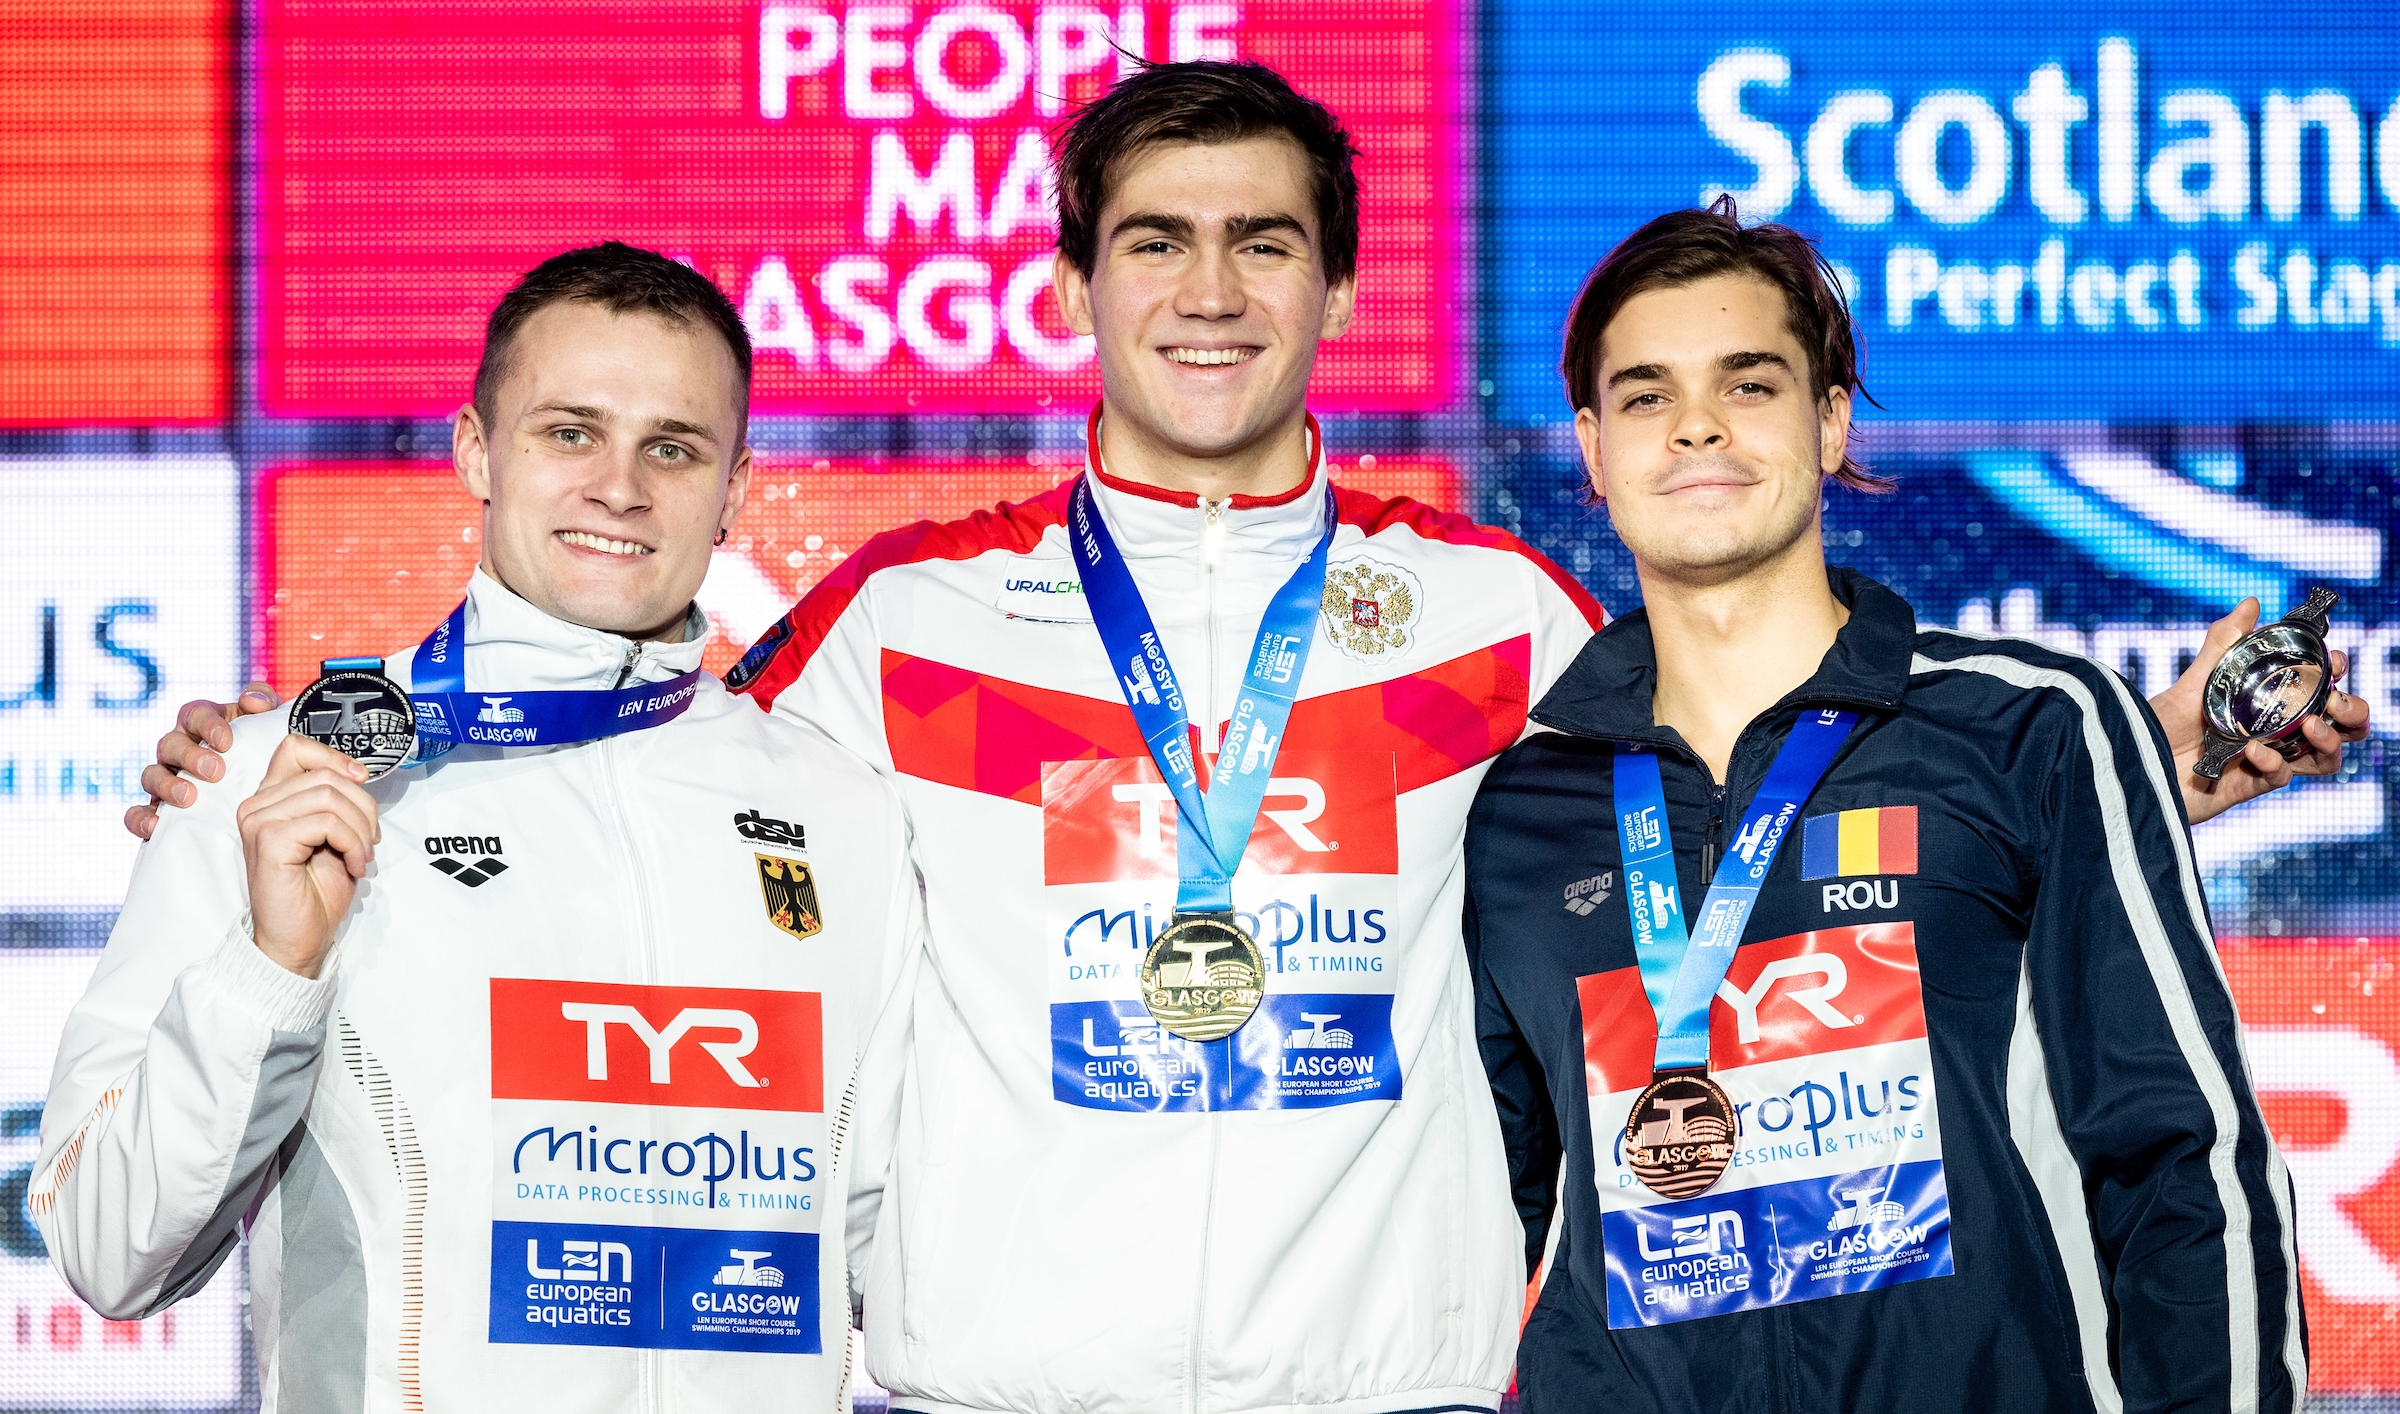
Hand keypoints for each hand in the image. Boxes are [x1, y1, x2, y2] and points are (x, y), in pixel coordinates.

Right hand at [125, 684, 281, 839]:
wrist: (266, 797)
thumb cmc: (265, 752)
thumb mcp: (270, 723)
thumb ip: (264, 702)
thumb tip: (250, 700)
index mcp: (203, 724)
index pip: (195, 714)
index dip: (207, 724)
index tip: (226, 741)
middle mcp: (180, 748)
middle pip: (170, 744)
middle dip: (190, 756)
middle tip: (215, 771)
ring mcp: (167, 778)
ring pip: (151, 775)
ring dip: (165, 785)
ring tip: (188, 797)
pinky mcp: (160, 809)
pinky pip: (138, 812)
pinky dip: (140, 817)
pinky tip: (155, 825)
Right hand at [235, 734, 379, 978]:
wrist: (299, 940)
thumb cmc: (316, 892)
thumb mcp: (334, 836)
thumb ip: (336, 802)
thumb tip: (359, 774)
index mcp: (271, 799)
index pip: (294, 747)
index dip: (335, 757)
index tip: (362, 780)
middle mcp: (257, 805)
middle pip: (326, 775)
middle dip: (363, 807)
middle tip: (371, 842)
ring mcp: (258, 821)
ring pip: (330, 796)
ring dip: (361, 828)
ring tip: (363, 856)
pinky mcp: (268, 840)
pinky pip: (328, 822)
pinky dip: (354, 842)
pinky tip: (355, 866)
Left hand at [2151, 599, 2370, 826]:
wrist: (2126, 763)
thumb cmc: (2159, 723)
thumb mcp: (2194, 680)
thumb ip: (2224, 643)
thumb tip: (2252, 602)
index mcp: (2268, 703)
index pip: (2320, 688)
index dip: (2337, 675)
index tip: (2336, 661)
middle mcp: (2273, 732)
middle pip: (2339, 726)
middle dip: (2353, 712)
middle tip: (2338, 702)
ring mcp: (2264, 761)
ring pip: (2324, 758)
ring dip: (2330, 740)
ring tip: (2310, 726)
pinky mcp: (2248, 787)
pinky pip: (2281, 778)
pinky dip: (2275, 764)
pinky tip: (2253, 750)